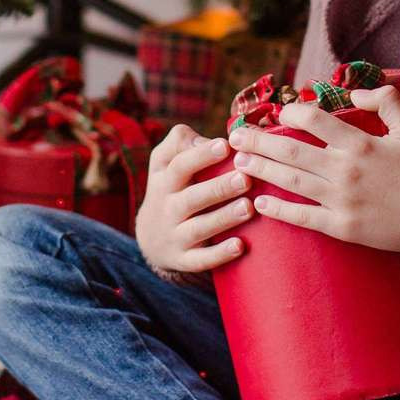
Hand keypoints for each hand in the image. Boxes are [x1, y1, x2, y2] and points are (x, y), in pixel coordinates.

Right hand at [133, 124, 253, 282]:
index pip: (180, 165)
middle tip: (245, 178)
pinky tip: (240, 246)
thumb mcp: (164, 163)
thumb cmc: (171, 188)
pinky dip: (219, 254)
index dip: (201, 155)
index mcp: (164, 181)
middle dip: (218, 188)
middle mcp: (167, 208)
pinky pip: (200, 260)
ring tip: (248, 207)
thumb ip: (181, 142)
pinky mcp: (183, 260)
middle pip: (191, 198)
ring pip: (198, 228)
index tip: (226, 145)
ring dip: (223, 218)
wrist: (151, 239)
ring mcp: (174, 236)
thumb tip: (209, 139)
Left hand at [225, 86, 399, 255]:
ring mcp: (342, 201)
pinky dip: (279, 211)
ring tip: (238, 163)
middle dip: (259, 142)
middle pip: (291, 150)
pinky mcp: (343, 228)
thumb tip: (355, 91)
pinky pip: (303, 218)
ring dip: (261, 171)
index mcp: (361, 143)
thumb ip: (386, 101)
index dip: (290, 112)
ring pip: (291, 181)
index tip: (276, 112)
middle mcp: (346, 170)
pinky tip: (259, 205)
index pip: (315, 120)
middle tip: (235, 136)